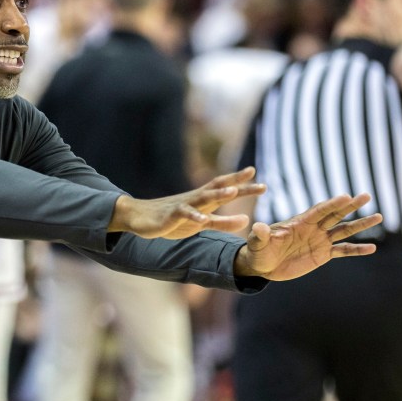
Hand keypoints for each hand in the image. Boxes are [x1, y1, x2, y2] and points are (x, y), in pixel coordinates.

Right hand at [108, 168, 266, 238]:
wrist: (140, 217)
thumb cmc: (173, 218)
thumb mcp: (201, 222)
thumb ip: (222, 221)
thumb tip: (245, 220)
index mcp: (203, 199)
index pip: (224, 187)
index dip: (241, 182)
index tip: (260, 178)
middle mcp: (196, 199)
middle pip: (220, 188)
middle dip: (240, 186)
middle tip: (261, 184)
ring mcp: (184, 206)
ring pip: (203, 198)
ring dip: (218, 194)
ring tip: (233, 191)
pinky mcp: (172, 216)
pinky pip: (184, 214)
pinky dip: (194, 215)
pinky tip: (203, 218)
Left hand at [233, 193, 380, 280]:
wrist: (263, 266)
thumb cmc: (258, 251)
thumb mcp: (258, 243)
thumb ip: (261, 235)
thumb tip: (259, 227)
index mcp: (299, 222)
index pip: (318, 211)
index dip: (332, 204)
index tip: (346, 196)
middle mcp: (313, 228)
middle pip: (335, 215)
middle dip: (351, 206)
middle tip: (366, 195)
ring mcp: (320, 240)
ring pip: (344, 230)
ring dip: (360, 224)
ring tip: (379, 216)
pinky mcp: (323, 254)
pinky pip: (343, 251)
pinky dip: (356, 250)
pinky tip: (372, 248)